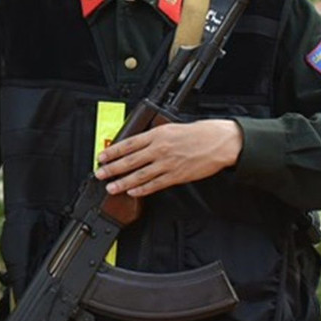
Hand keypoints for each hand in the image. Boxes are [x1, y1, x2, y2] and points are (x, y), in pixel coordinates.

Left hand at [96, 119, 242, 196]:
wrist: (220, 141)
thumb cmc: (199, 133)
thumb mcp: (171, 127)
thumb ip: (154, 136)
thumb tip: (136, 143)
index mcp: (157, 135)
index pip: (128, 144)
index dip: (112, 152)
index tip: (102, 157)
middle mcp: (160, 149)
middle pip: (130, 160)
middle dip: (112, 168)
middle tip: (100, 173)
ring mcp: (168, 163)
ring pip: (140, 175)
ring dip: (123, 182)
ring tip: (111, 187)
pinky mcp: (177, 175)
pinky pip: (156, 184)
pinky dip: (143, 189)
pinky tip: (133, 192)